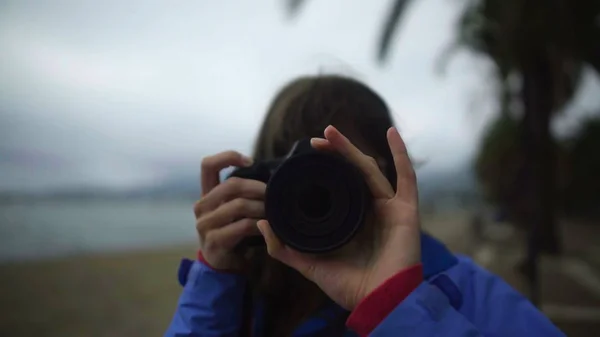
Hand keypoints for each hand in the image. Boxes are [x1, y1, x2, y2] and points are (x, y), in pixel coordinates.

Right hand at [194, 151, 265, 270]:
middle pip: (231, 185)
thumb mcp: (232, 209)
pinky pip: (242, 226)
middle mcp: (201, 206)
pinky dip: (259, 225)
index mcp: (206, 194)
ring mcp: (205, 224)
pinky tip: (267, 227)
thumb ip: (241, 193)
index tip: (250, 161)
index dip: (228, 157)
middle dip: (257, 188)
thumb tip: (270, 176)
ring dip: (261, 208)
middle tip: (273, 195)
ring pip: (239, 206)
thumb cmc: (232, 231)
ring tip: (273, 212)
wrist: (223, 264)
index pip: (208, 165)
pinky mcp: (214, 240)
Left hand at [257, 125, 420, 309]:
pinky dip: (401, 155)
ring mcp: (389, 208)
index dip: (324, 170)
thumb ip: (285, 249)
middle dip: (335, 154)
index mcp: (350, 222)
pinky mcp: (406, 210)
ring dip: (352, 150)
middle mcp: (369, 211)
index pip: (337, 188)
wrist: (379, 302)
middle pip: (352, 174)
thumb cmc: (350, 288)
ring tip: (332, 133)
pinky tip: (392, 134)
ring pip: (371, 170)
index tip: (306, 155)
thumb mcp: (310, 264)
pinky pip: (407, 178)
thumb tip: (262, 224)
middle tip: (317, 140)